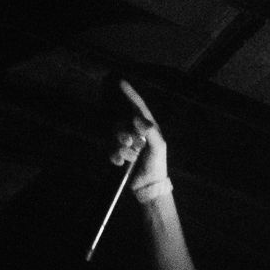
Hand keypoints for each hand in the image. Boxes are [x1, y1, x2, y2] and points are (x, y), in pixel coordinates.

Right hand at [113, 77, 170, 201]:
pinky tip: (122, 164)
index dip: (130, 94)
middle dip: (123, 133)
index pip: (138, 107)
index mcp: (148, 127)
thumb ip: (150, 132)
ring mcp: (127, 143)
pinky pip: (111, 150)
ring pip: (115, 137)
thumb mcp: (158, 147)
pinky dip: (115, 157)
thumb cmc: (157, 165)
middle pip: (121, 123)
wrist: (149, 186)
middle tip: (130, 143)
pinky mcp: (120, 154)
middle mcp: (136, 132)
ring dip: (122, 148)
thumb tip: (137, 118)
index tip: (121, 82)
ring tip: (131, 158)